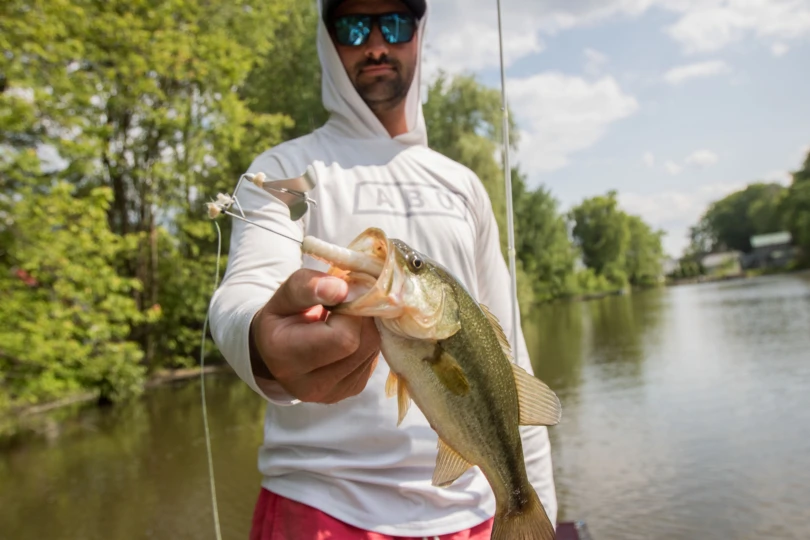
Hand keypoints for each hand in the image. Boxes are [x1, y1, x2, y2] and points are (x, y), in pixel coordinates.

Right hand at [250, 268, 380, 403]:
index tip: (339, 296)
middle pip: (363, 344)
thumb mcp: (284, 295)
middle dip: (360, 317)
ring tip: (345, 318)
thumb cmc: (282, 317)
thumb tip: (342, 289)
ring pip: (372, 350)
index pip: (342, 337)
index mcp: (286, 357)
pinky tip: (348, 334)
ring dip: (366, 327)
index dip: (350, 309)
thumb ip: (307, 287)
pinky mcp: (351, 390)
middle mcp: (310, 385)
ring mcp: (333, 393)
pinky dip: (366, 340)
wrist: (278, 351)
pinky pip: (373, 358)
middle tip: (345, 305)